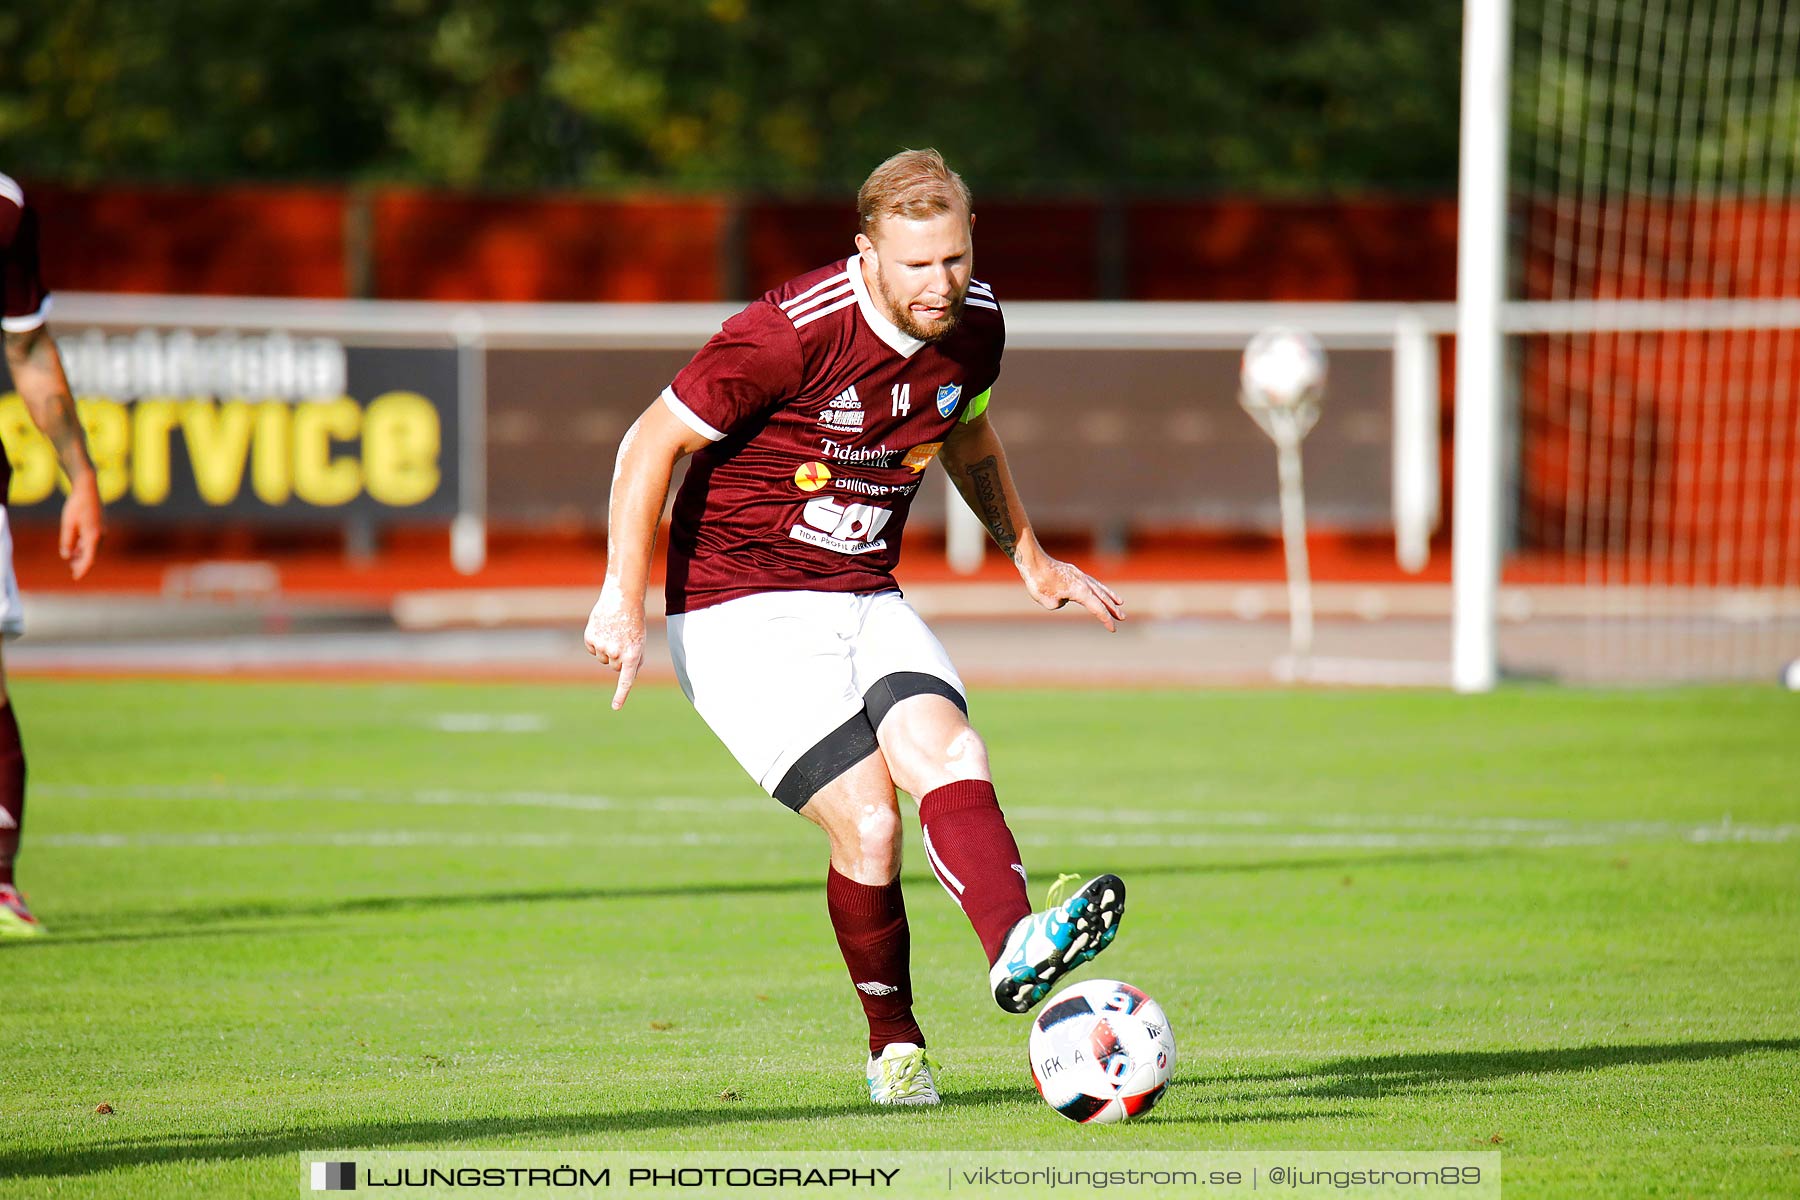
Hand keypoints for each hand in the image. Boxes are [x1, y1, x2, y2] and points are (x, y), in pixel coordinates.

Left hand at [61, 473, 102, 580]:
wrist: (88, 488)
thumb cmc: (76, 506)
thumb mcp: (68, 524)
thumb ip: (67, 542)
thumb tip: (67, 556)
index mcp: (93, 536)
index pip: (89, 559)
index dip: (82, 569)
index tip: (76, 578)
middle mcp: (101, 535)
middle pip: (92, 555)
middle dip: (82, 564)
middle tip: (73, 572)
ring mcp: (102, 531)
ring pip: (93, 548)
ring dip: (83, 555)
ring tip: (73, 561)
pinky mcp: (101, 526)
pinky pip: (94, 541)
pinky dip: (85, 547)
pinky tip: (77, 549)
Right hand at [583, 583, 646, 709]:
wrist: (622, 599)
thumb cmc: (634, 621)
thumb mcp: (640, 642)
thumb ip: (635, 660)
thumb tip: (626, 675)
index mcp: (632, 654)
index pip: (626, 680)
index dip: (621, 695)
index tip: (616, 707)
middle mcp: (617, 653)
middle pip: (614, 667)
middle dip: (618, 658)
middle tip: (622, 640)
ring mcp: (602, 646)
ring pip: (603, 658)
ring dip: (607, 649)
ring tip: (614, 632)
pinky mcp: (590, 639)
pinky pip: (592, 649)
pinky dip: (596, 641)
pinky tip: (603, 628)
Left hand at [1018, 553, 1125, 630]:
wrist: (1034, 562)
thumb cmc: (1039, 583)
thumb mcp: (1049, 602)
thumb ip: (1060, 604)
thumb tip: (1063, 598)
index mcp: (1080, 591)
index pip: (1097, 608)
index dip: (1106, 619)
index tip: (1113, 629)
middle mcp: (1083, 582)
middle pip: (1102, 598)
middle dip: (1112, 608)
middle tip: (1122, 617)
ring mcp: (1079, 576)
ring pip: (1099, 588)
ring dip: (1109, 596)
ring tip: (1120, 602)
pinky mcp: (1073, 572)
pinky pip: (1091, 582)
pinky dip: (1099, 587)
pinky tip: (1100, 590)